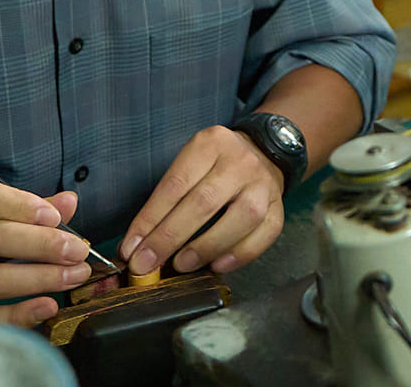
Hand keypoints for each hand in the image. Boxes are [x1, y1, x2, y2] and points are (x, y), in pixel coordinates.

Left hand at [121, 125, 286, 276]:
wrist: (262, 152)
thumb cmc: (214, 167)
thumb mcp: (189, 165)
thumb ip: (166, 201)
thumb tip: (137, 246)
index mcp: (210, 144)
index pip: (175, 184)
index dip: (150, 220)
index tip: (131, 248)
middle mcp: (240, 161)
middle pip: (205, 201)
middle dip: (170, 237)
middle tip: (146, 264)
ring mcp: (263, 183)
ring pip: (242, 217)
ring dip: (207, 246)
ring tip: (182, 265)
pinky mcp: (279, 206)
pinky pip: (265, 233)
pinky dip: (240, 254)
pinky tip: (217, 266)